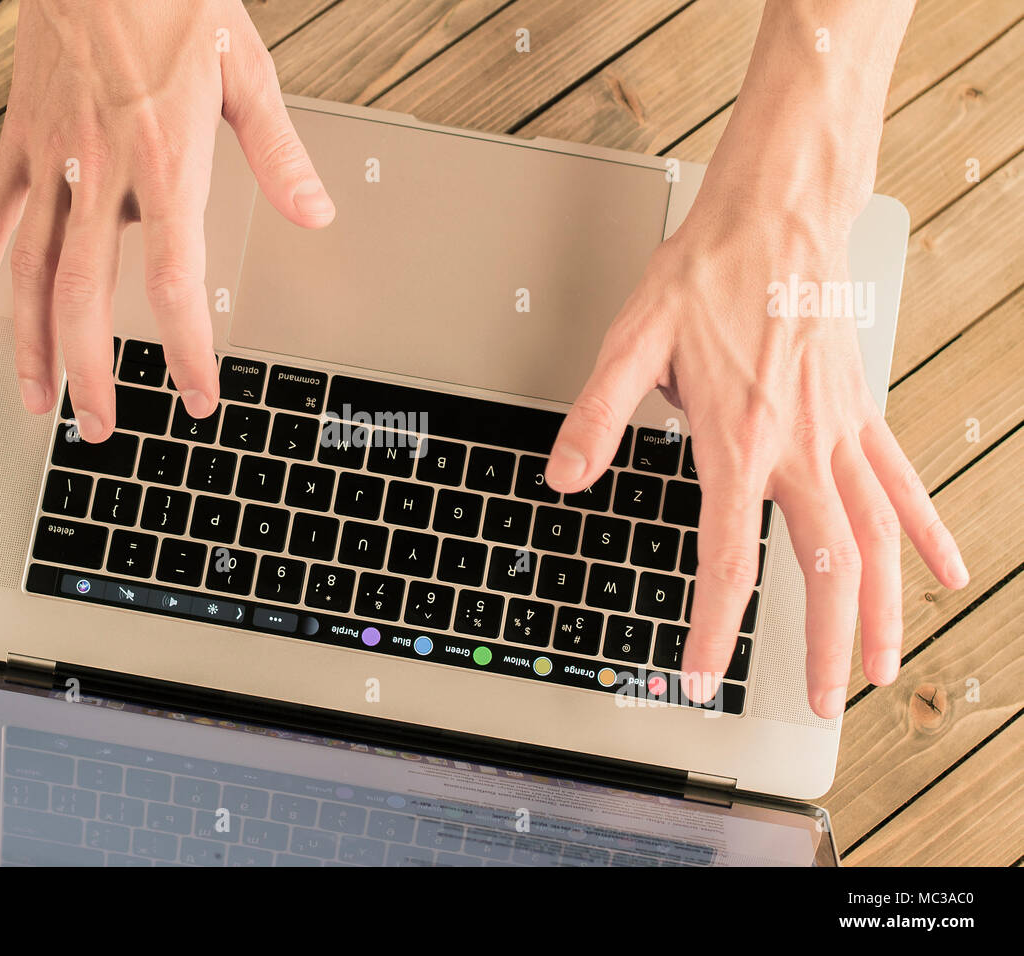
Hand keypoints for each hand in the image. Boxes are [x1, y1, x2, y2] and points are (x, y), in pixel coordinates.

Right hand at [0, 0, 334, 439]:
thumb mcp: (246, 68)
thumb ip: (279, 152)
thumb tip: (316, 213)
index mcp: (165, 161)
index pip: (175, 280)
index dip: (186, 348)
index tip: (198, 396)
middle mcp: (101, 172)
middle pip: (88, 295)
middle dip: (93, 371)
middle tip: (101, 428)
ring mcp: (50, 160)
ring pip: (31, 270)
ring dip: (31, 343)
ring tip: (35, 400)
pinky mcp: (19, 141)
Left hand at [544, 189, 967, 718]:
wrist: (779, 214)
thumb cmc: (708, 271)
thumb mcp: (632, 341)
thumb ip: (599, 416)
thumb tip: (565, 476)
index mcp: (737, 440)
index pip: (727, 558)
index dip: (715, 628)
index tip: (703, 677)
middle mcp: (798, 447)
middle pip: (822, 569)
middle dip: (819, 645)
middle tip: (817, 704)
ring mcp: (839, 432)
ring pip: (874, 540)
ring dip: (879, 611)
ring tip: (880, 671)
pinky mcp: (861, 409)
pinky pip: (903, 482)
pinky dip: (927, 532)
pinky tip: (945, 573)